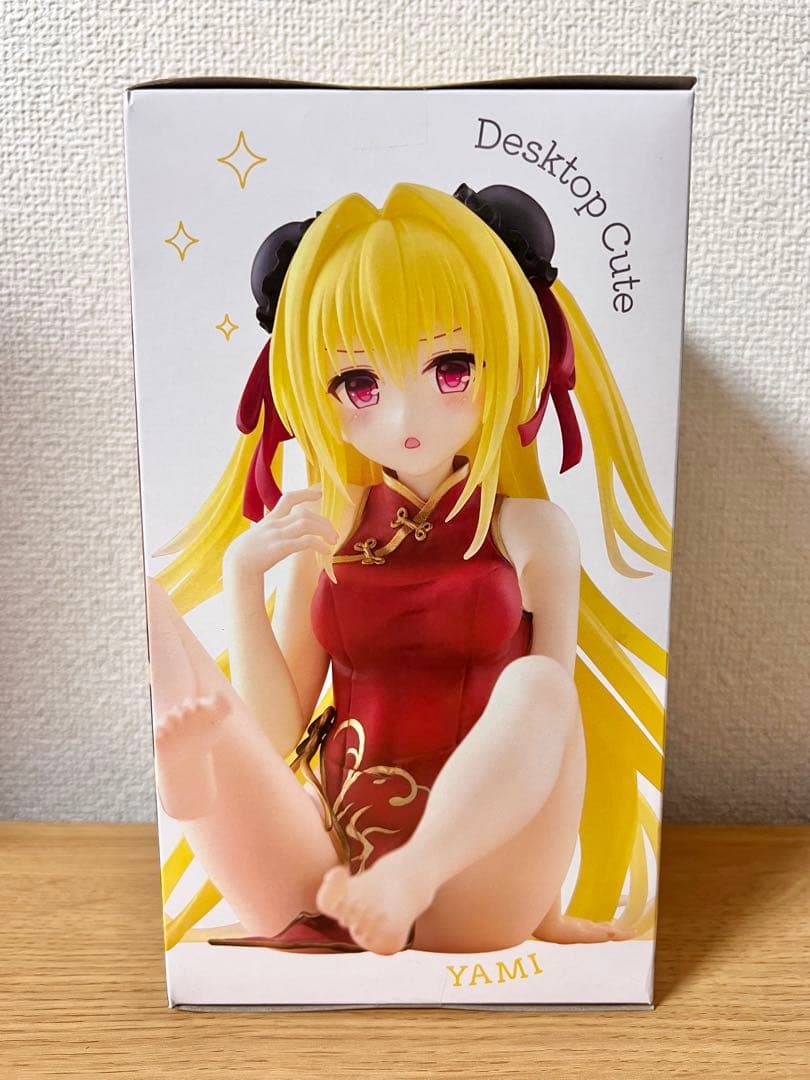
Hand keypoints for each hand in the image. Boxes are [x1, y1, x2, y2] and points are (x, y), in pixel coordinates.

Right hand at [223, 484, 338, 577]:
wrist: (237, 565)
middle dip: (323, 521)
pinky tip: (326, 551)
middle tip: (334, 533)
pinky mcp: (280, 548)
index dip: (305, 494)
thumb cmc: (248, 554)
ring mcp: (277, 535)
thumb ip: (272, 531)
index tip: (319, 493)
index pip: (288, 499)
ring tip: (334, 541)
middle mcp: (275, 524)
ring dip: (324, 531)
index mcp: (271, 520)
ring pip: (307, 524)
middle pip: (304, 514)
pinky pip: (305, 542)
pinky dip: (319, 544)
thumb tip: (284, 533)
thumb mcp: (259, 536)